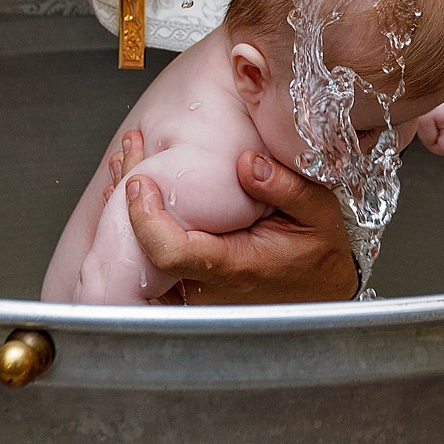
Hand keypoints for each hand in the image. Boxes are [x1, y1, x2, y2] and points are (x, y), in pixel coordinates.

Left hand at [125, 147, 357, 303]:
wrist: (320, 292)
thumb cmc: (319, 252)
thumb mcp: (318, 213)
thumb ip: (286, 188)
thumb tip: (246, 162)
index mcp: (235, 266)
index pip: (173, 252)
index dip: (147, 221)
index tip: (140, 183)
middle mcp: (207, 285)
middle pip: (146, 251)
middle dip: (127, 200)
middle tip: (128, 152)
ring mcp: (194, 291)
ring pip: (142, 258)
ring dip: (126, 211)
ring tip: (123, 161)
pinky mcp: (190, 288)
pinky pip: (151, 262)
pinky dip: (137, 227)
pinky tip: (130, 195)